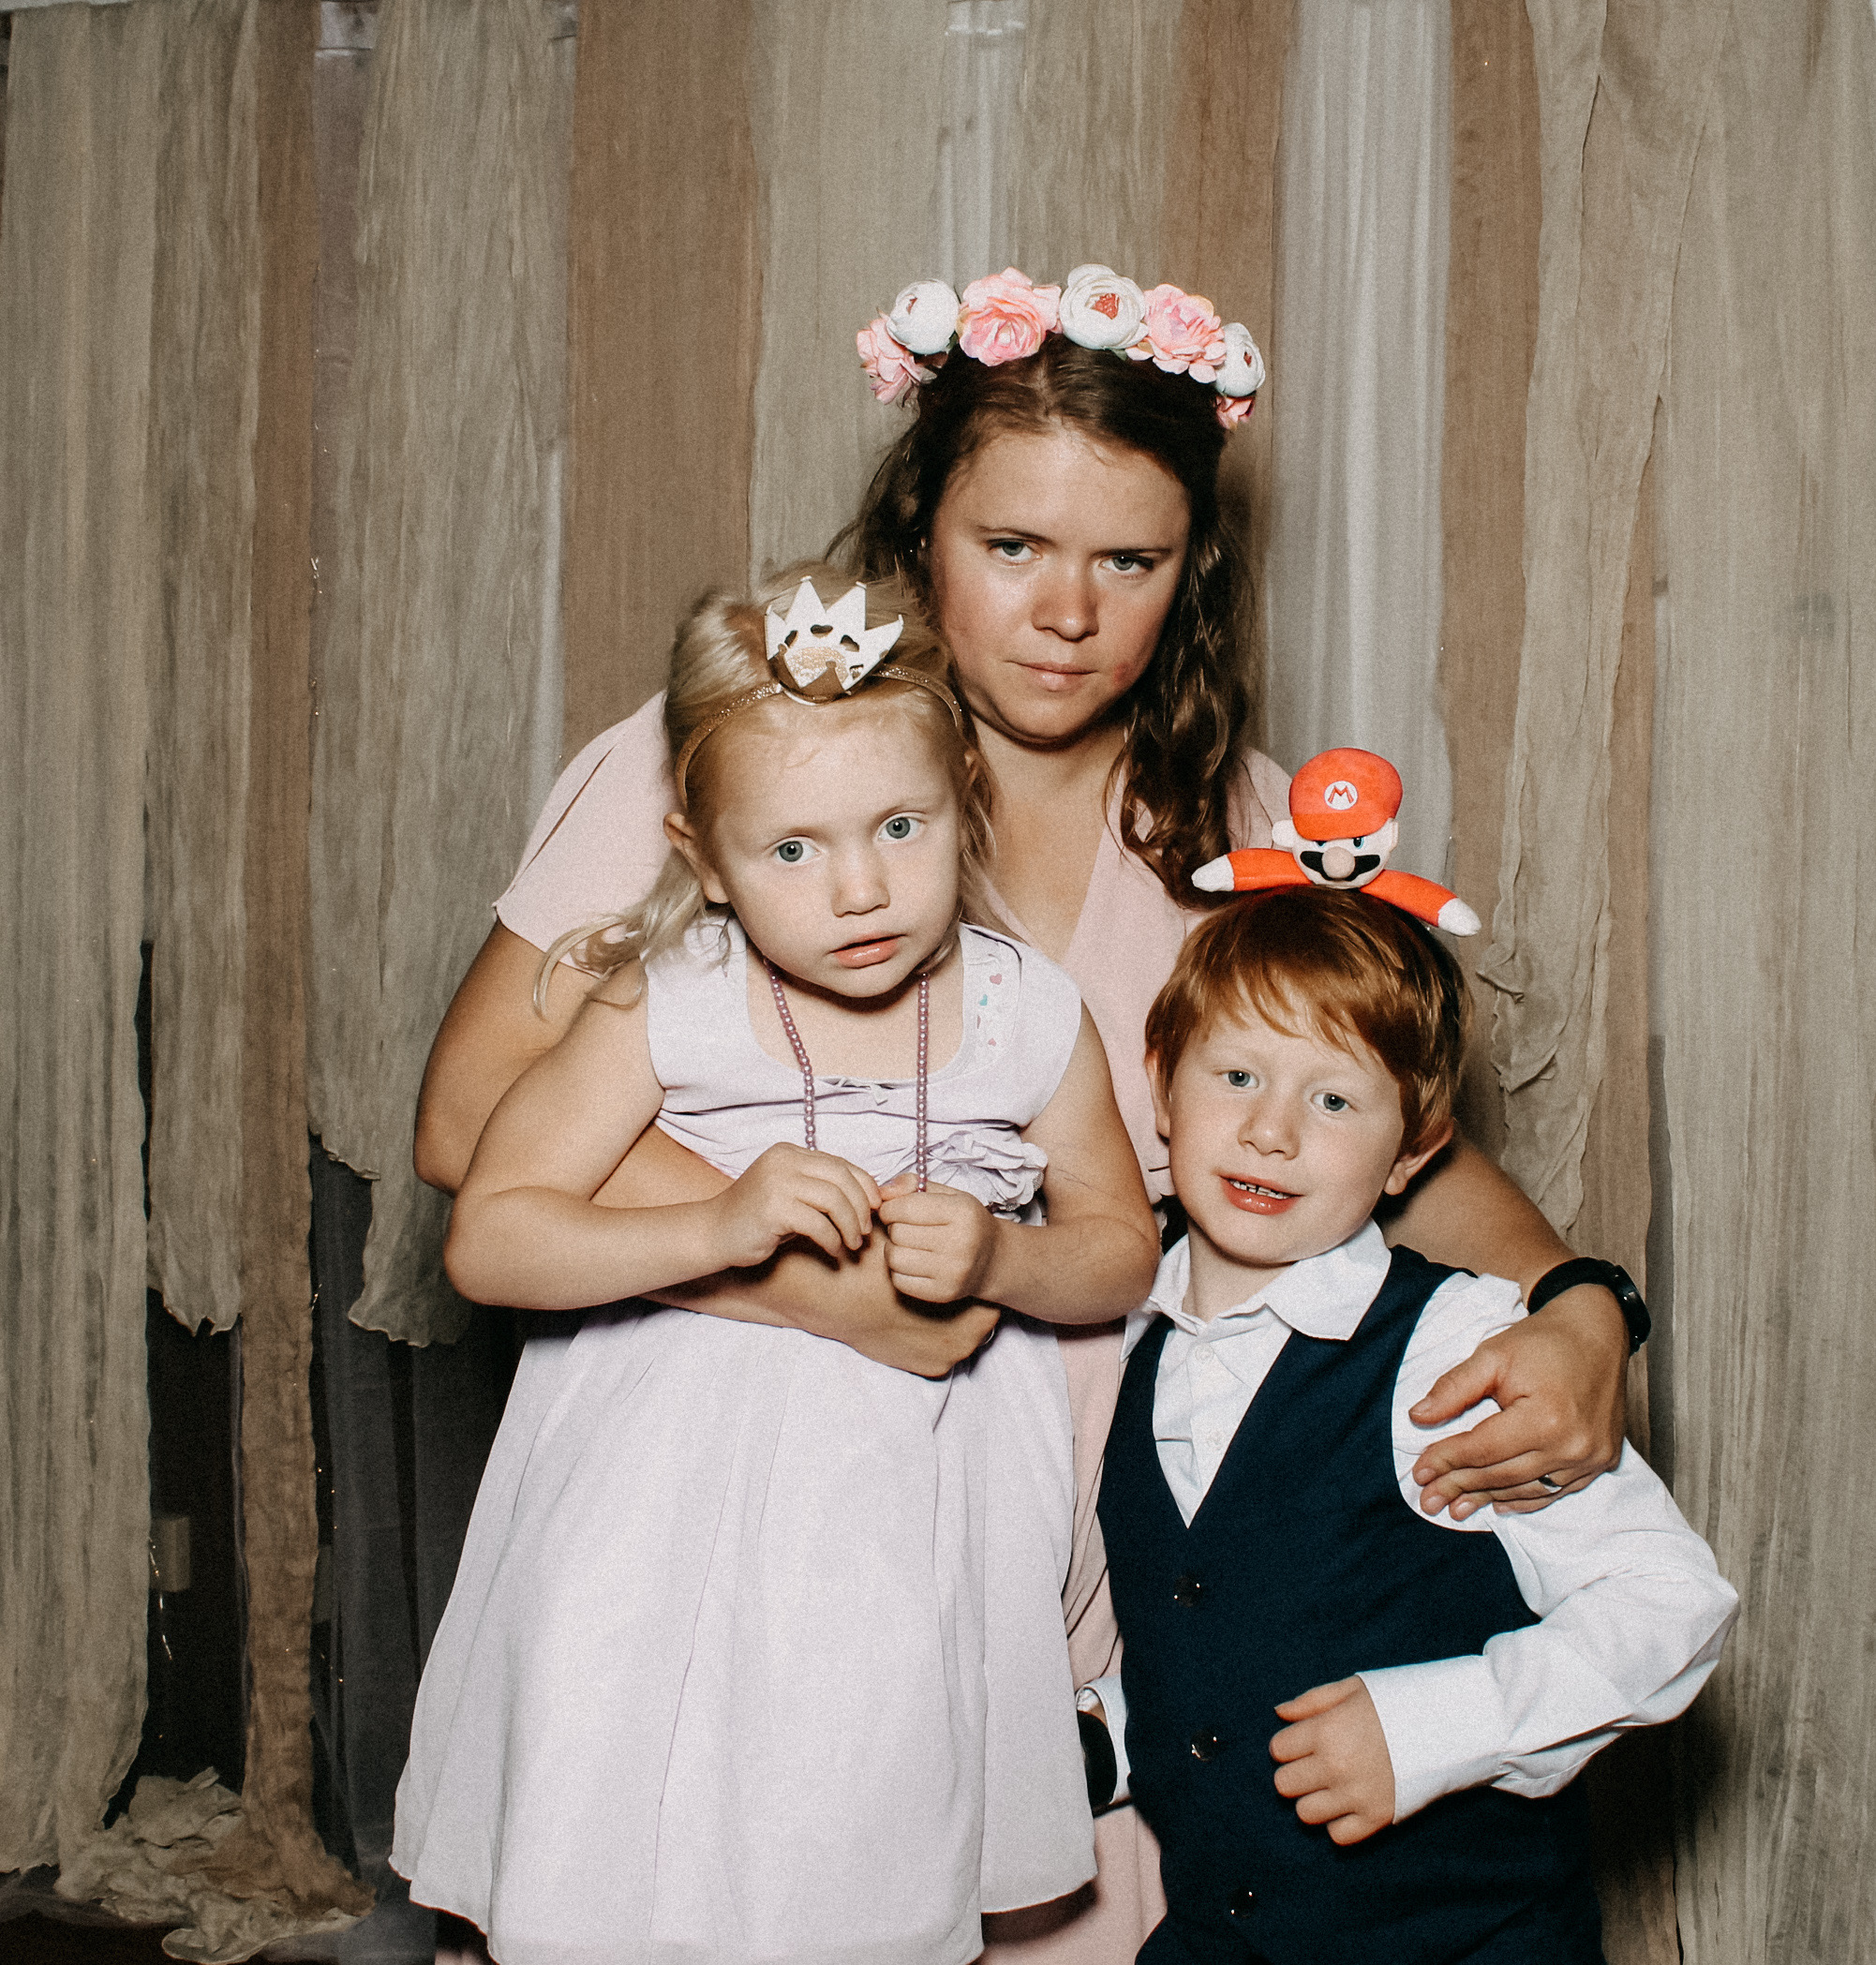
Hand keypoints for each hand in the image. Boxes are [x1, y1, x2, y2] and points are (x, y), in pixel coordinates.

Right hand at [710, 1144, 881, 1268]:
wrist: (712, 1234)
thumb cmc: (757, 1219)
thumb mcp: (792, 1195)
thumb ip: (822, 1189)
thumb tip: (873, 1197)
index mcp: (789, 1153)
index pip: (841, 1163)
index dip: (865, 1186)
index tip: (875, 1209)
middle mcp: (783, 1161)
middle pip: (842, 1178)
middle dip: (861, 1207)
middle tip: (864, 1232)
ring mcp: (777, 1182)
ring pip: (834, 1199)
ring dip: (850, 1225)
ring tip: (852, 1244)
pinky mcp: (773, 1208)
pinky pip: (818, 1224)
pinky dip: (832, 1241)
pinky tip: (833, 1252)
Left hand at [877, 1174, 1000, 1304]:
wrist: (993, 1259)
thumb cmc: (966, 1222)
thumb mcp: (949, 1195)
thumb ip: (913, 1185)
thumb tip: (881, 1192)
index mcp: (963, 1213)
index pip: (906, 1208)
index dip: (890, 1208)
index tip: (892, 1210)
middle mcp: (960, 1243)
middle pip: (898, 1233)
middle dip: (894, 1227)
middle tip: (905, 1227)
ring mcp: (952, 1272)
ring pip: (894, 1258)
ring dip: (893, 1249)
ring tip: (907, 1244)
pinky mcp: (943, 1293)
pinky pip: (899, 1281)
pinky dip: (898, 1270)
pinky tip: (912, 1262)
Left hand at [1269, 1677, 1393, 1844]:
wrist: (1446, 1726)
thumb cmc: (1394, 1703)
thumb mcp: (1351, 1688)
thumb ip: (1311, 1701)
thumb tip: (1279, 1713)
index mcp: (1326, 1730)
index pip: (1278, 1750)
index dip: (1288, 1745)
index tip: (1304, 1743)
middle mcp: (1335, 1766)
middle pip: (1284, 1785)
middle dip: (1295, 1773)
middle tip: (1315, 1765)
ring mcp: (1355, 1795)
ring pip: (1305, 1813)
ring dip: (1314, 1800)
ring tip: (1332, 1786)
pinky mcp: (1376, 1818)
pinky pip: (1338, 1835)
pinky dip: (1339, 1822)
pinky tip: (1350, 1804)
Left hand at [1409, 1282, 1628, 1517]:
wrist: (1595, 1333)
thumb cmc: (1541, 1342)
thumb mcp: (1491, 1356)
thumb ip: (1453, 1389)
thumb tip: (1419, 1417)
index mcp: (1545, 1418)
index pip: (1483, 1449)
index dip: (1446, 1460)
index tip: (1418, 1472)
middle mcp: (1572, 1445)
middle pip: (1502, 1475)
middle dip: (1459, 1487)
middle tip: (1428, 1500)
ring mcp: (1591, 1458)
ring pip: (1527, 1489)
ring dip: (1488, 1499)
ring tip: (1456, 1507)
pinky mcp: (1602, 1461)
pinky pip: (1557, 1490)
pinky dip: (1524, 1498)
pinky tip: (1499, 1504)